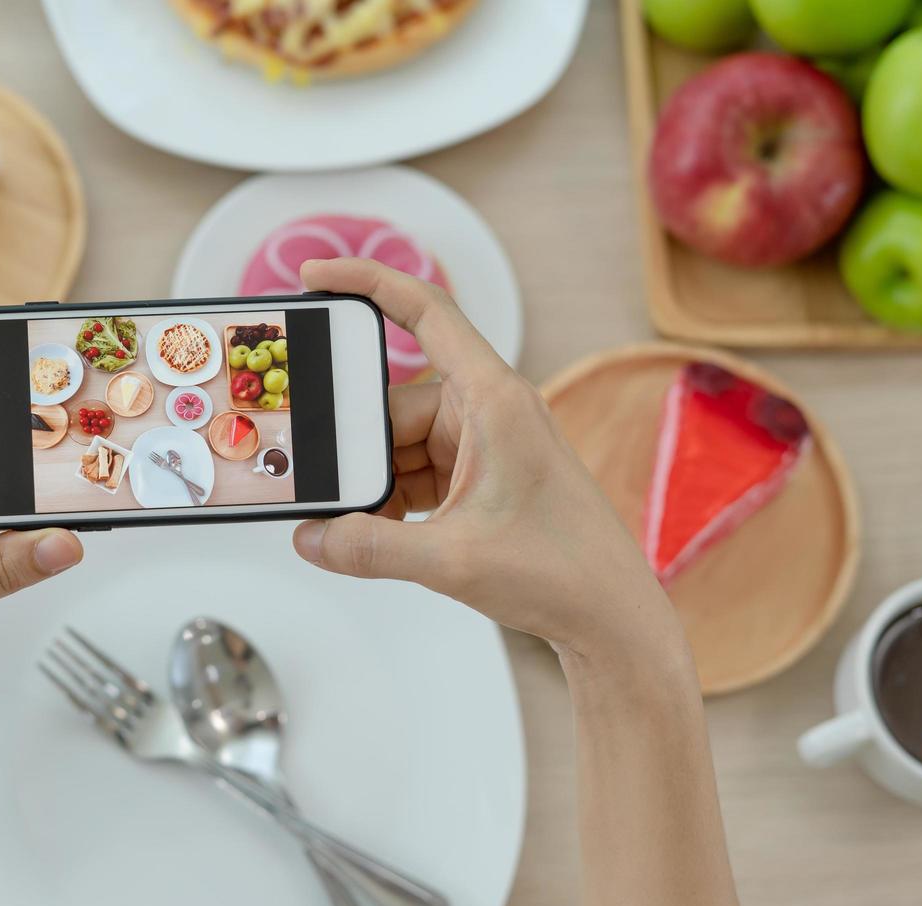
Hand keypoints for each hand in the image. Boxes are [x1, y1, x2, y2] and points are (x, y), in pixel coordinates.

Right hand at [292, 259, 681, 667]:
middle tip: (318, 475)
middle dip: (354, 443)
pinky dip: (392, 496)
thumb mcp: (451, 560)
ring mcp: (484, 441)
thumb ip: (370, 546)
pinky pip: (415, 468)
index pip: (425, 311)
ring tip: (354, 522)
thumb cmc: (562, 570)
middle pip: (392, 401)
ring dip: (374, 480)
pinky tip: (378, 531)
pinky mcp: (480, 473)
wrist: (610, 615)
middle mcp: (488, 408)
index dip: (367, 281)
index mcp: (492, 398)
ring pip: (399, 441)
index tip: (315, 274)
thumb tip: (310, 537)